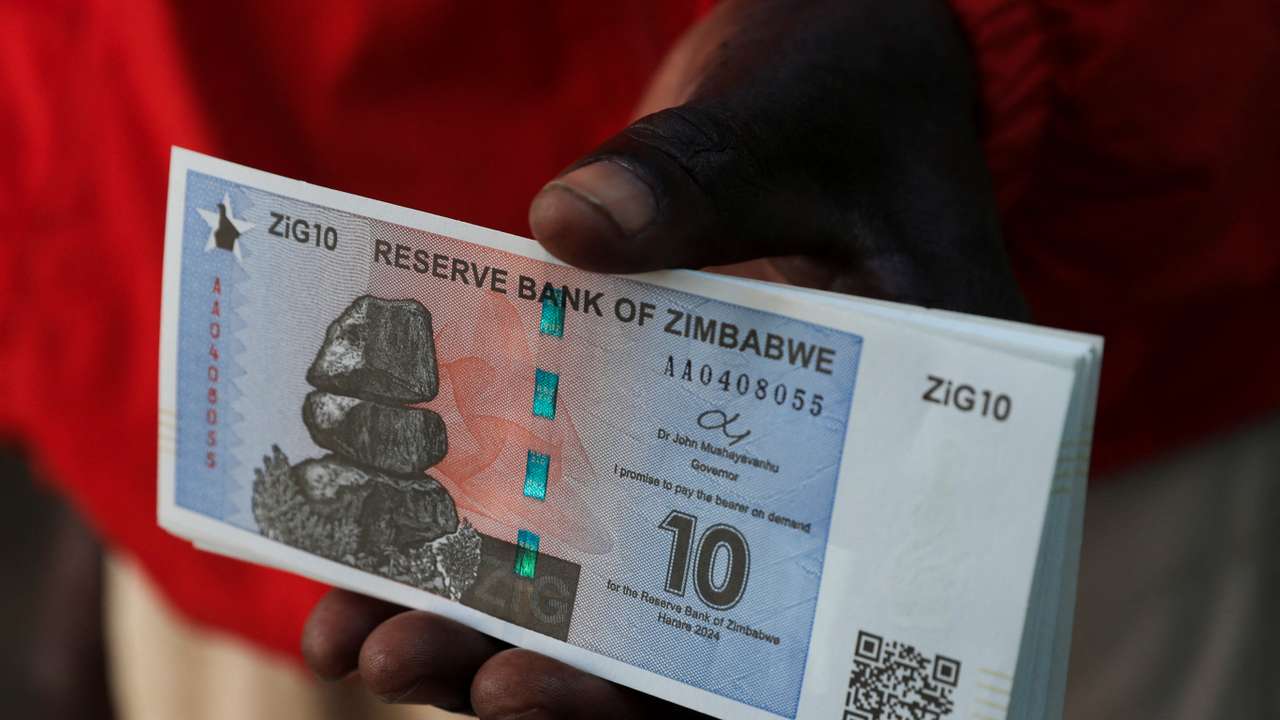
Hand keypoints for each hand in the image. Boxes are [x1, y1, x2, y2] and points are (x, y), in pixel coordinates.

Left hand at [304, 1, 1022, 715]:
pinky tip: (366, 548)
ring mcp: (716, 450)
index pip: (785, 620)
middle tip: (399, 660)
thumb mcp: (789, 119)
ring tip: (357, 639)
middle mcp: (804, 477)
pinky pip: (564, 494)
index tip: (527, 685)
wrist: (832, 68)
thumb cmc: (851, 87)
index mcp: (888, 439)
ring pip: (607, 584)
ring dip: (480, 619)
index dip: (661, 684)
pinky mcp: (646, 410)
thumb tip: (571, 227)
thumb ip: (699, 174)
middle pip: (676, 632)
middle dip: (533, 663)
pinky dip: (473, 528)